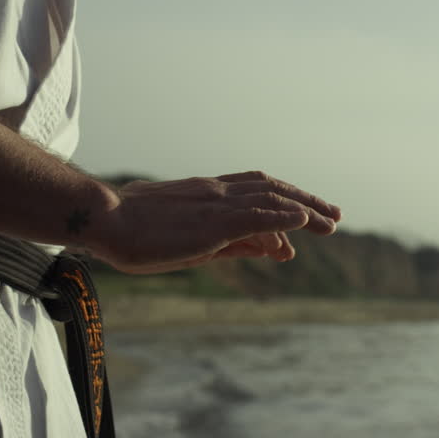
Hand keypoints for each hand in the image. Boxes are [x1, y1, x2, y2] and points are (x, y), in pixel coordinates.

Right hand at [86, 170, 341, 274]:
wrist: (105, 219)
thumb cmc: (134, 232)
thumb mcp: (192, 241)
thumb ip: (233, 242)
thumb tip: (271, 248)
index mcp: (207, 193)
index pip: (257, 190)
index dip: (285, 201)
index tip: (307, 217)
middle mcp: (216, 191)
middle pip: (272, 189)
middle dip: (306, 200)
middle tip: (333, 215)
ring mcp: (215, 203)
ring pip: (271, 199)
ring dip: (305, 208)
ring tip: (330, 221)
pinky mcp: (212, 220)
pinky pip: (255, 214)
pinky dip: (283, 214)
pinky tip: (304, 219)